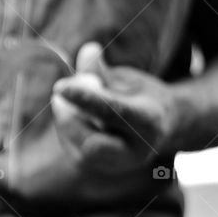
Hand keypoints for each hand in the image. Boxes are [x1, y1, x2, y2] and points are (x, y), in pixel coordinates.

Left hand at [52, 42, 177, 173]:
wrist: (158, 128)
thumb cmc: (141, 96)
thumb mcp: (128, 80)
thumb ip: (103, 71)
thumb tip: (87, 50)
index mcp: (149, 122)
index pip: (113, 112)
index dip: (85, 99)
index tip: (59, 87)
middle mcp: (134, 151)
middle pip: (91, 143)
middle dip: (69, 118)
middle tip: (58, 92)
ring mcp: (113, 164)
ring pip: (76, 144)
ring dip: (66, 116)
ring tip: (73, 98)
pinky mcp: (93, 166)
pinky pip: (69, 145)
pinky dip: (65, 124)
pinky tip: (77, 114)